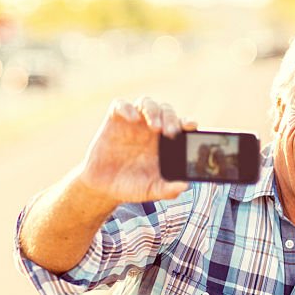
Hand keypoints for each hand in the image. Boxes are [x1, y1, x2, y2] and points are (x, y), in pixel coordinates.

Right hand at [77, 97, 196, 203]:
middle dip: (171, 118)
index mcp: (165, 143)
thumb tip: (185, 185)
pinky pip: (121, 105)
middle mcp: (151, 129)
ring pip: (147, 103)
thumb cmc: (131, 187)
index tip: (192, 126)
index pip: (181, 125)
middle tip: (171, 132)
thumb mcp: (151, 191)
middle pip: (166, 111)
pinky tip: (132, 119)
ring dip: (153, 111)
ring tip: (155, 127)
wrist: (103, 188)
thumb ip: (168, 189)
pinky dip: (127, 108)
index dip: (188, 122)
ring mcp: (133, 123)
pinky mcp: (114, 121)